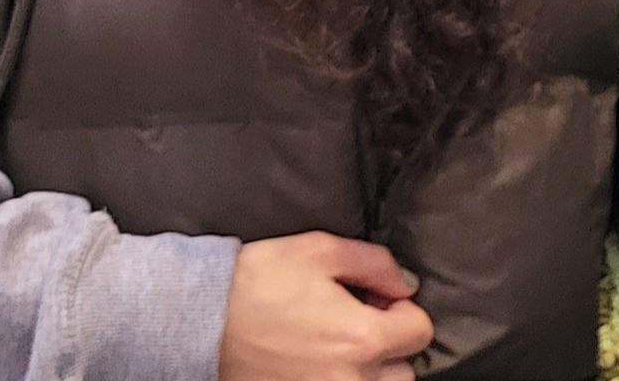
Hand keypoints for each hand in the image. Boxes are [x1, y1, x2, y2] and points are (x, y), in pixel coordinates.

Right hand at [216, 233, 432, 380]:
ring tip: (339, 346)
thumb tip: (407, 285)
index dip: (402, 309)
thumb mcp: (320, 251)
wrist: (199, 318)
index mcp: (361, 339)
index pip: (420, 332)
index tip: (376, 299)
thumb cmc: (258, 280)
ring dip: (369, 371)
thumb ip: (376, 264)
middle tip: (359, 323)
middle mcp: (350, 380)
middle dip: (390, 346)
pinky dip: (340, 380)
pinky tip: (318, 361)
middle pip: (403, 372)